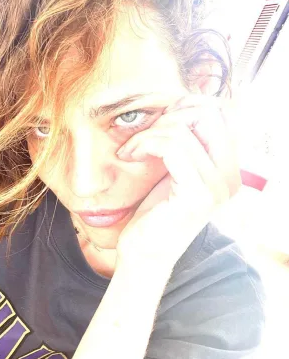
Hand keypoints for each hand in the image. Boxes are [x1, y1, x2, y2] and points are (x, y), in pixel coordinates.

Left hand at [115, 94, 240, 267]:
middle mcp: (230, 177)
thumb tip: (181, 105)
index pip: (220, 113)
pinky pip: (170, 146)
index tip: (158, 122)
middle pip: (208, 113)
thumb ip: (185, 143)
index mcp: (228, 169)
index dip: (186, 106)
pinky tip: (128, 156)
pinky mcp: (197, 195)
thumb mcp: (173, 171)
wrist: (143, 253)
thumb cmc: (154, 212)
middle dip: (169, 116)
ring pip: (182, 130)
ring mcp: (217, 187)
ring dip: (146, 135)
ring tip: (130, 151)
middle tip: (144, 136)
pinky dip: (144, 144)